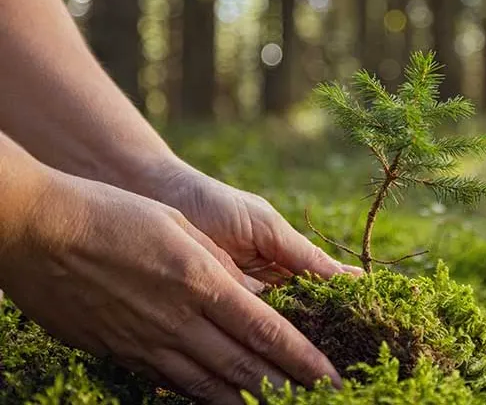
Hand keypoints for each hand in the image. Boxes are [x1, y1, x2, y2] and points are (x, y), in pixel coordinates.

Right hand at [0, 171, 340, 403]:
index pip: (265, 330)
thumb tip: (243, 294)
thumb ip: (214, 265)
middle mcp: (179, 317)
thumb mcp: (177, 227)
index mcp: (200, 279)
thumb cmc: (114, 213)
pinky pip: (170, 383)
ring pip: (209, 384)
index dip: (301, 359)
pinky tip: (220, 403)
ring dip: (248, 402)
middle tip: (320, 400)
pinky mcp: (121, 351)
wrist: (41, 230)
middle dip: (286, 388)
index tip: (330, 376)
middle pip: (244, 366)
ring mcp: (148, 340)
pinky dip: (201, 397)